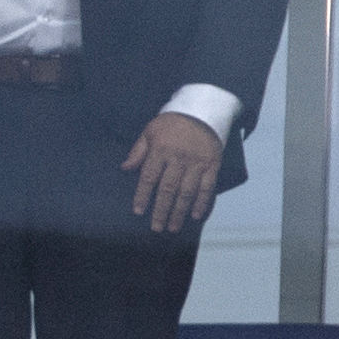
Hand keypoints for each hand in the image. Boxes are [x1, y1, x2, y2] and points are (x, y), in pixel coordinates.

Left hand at [121, 112, 222, 232]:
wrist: (202, 111)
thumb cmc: (171, 123)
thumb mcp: (149, 131)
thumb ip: (138, 151)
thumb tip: (125, 168)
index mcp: (160, 150)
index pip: (149, 177)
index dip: (143, 195)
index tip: (138, 211)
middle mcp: (179, 159)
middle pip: (168, 189)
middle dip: (161, 210)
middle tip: (157, 227)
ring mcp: (197, 163)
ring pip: (187, 192)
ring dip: (180, 211)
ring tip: (173, 227)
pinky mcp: (213, 165)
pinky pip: (207, 187)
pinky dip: (202, 203)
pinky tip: (196, 216)